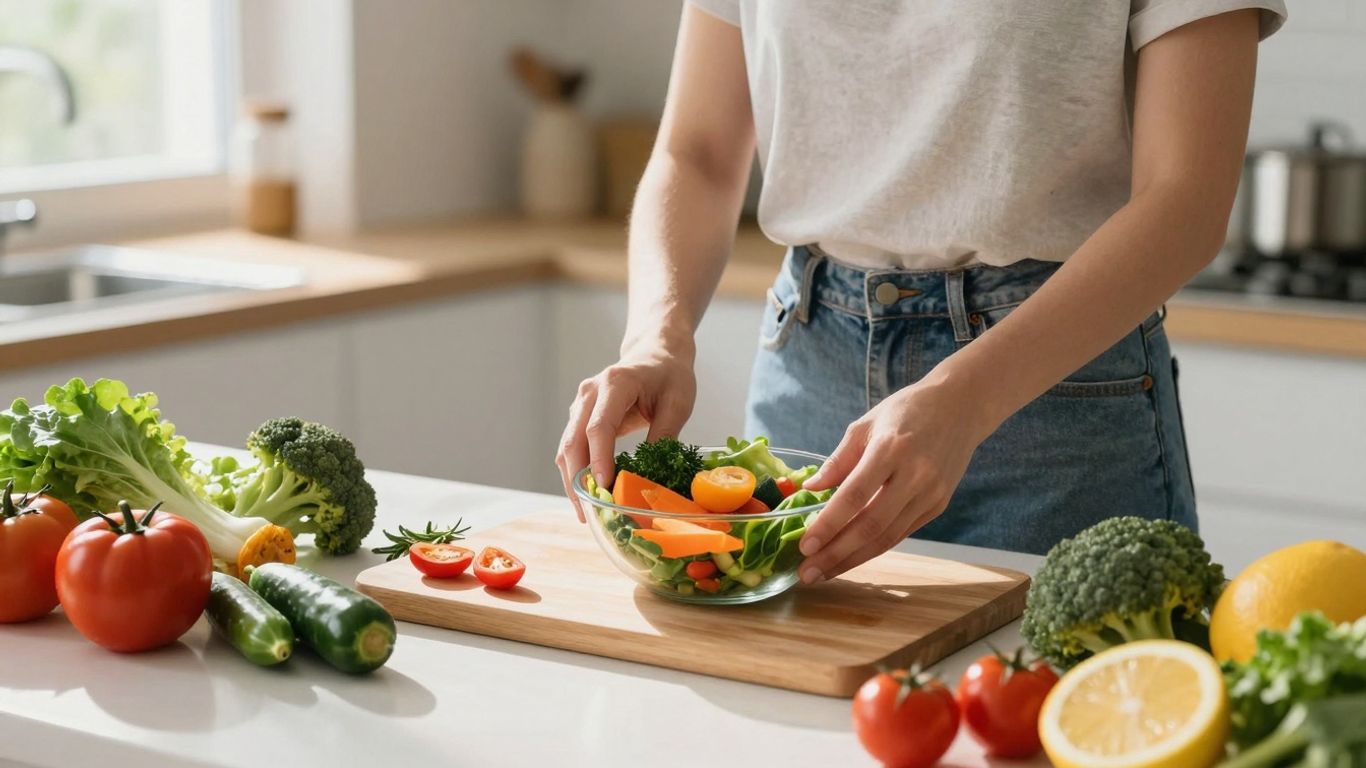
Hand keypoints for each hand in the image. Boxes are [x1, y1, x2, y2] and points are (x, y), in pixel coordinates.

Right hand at [555, 338, 696, 521]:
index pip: (599, 427)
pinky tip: (586, 495)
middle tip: (591, 513)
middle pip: (574, 441)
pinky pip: (572, 447)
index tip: (605, 487)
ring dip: (573, 481)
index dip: (599, 460)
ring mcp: (581, 404)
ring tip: (586, 512)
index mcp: (615, 383)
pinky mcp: (579, 416)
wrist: (656, 353)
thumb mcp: (677, 403)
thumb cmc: (669, 376)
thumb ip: (663, 436)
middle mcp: (590, 392)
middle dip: (579, 480)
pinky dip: (576, 472)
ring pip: (567, 448)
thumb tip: (649, 477)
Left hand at [799, 375, 989, 582]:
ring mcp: (930, 494)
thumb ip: (838, 460)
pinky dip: (873, 549)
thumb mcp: (866, 425)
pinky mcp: (938, 505)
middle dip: (836, 553)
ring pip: (887, 537)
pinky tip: (849, 558)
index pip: (855, 495)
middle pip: (871, 525)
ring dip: (852, 559)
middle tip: (807, 573)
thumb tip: (809, 488)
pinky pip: (901, 533)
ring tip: (822, 573)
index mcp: (891, 449)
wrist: (960, 408)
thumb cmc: (907, 411)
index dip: (829, 524)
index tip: (804, 545)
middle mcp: (914, 475)